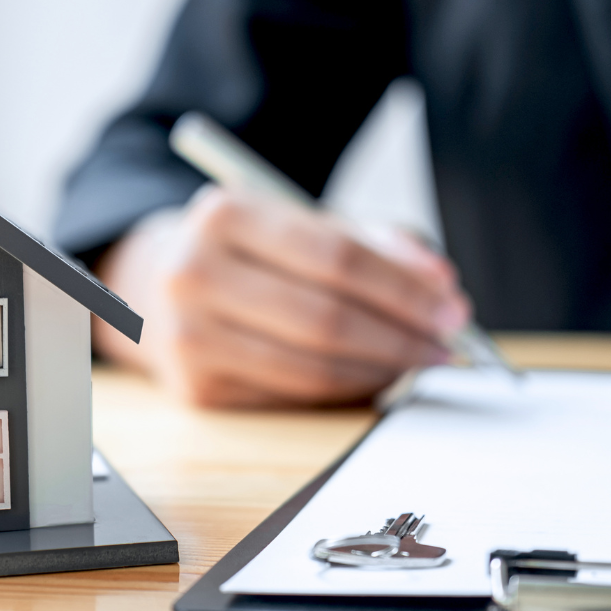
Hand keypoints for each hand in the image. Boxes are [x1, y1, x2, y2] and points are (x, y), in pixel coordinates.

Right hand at [92, 186, 470, 406]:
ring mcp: (188, 336)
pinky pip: (293, 395)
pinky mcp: (195, 388)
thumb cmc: (250, 253)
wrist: (157, 286)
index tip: (452, 304)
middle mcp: (194, 273)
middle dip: (402, 335)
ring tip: (419, 360)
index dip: (403, 287)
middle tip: (448, 342)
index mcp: (224, 214)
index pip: (336, 257)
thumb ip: (372, 244)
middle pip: (327, 318)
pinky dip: (345, 390)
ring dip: (381, 370)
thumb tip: (439, 287)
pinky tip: (373, 376)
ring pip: (313, 367)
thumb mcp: (300, 223)